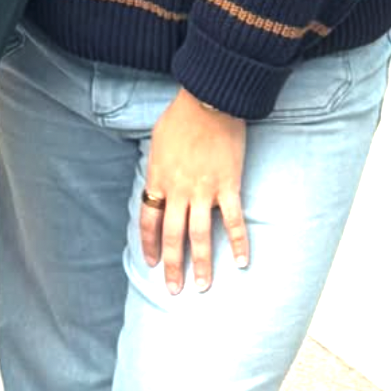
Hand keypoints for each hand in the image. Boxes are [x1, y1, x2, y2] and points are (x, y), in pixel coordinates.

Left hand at [140, 89, 248, 293]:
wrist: (208, 101)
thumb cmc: (180, 117)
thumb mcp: (157, 141)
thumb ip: (157, 167)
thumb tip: (157, 184)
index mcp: (158, 178)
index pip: (148, 219)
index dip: (149, 243)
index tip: (151, 262)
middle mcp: (178, 190)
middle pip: (172, 235)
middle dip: (172, 265)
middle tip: (173, 289)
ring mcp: (204, 191)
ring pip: (200, 236)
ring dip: (201, 264)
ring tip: (202, 287)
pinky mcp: (228, 187)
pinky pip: (234, 221)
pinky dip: (239, 243)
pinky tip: (242, 263)